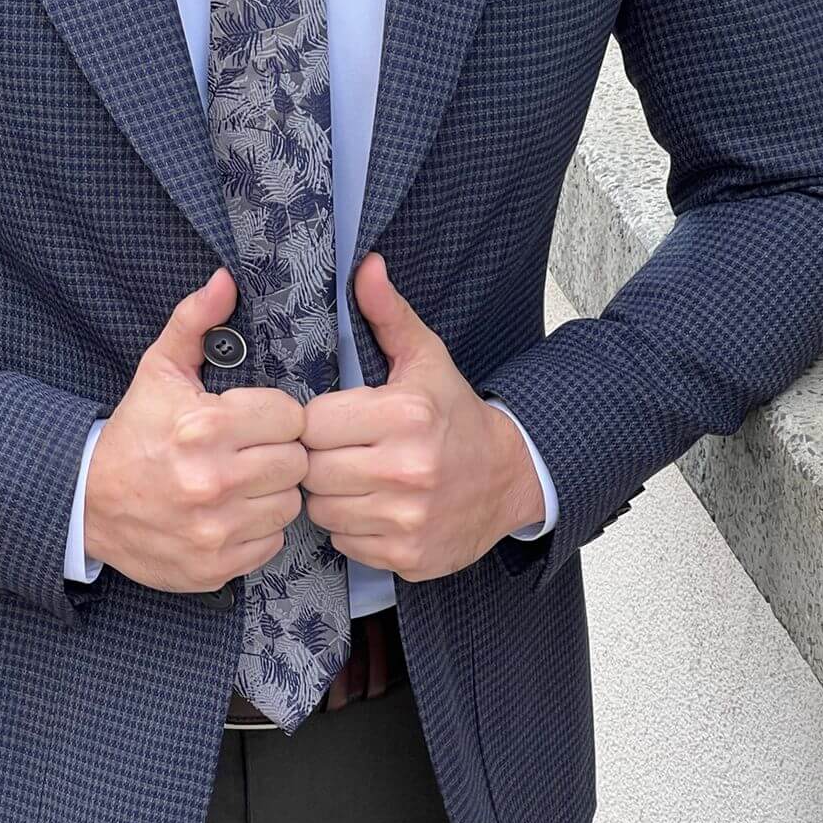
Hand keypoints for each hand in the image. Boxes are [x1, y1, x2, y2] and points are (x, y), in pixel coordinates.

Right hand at [84, 267, 307, 594]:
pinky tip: (231, 514)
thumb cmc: (134, 432)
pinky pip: (271, 544)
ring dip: (272, 493)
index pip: (291, 417)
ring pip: (289, 505)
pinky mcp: (216, 566)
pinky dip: (258, 530)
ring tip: (242, 483)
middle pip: (296, 463)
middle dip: (278, 453)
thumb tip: (227, 279)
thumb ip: (195, 322)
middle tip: (250, 451)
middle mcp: (213, 481)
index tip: (254, 420)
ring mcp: (215, 529)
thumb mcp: (159, 371)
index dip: (275, 416)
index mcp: (205, 426)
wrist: (86, 504)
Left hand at [300, 253, 544, 579]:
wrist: (510, 477)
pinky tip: (374, 506)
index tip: (332, 422)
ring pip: (323, 510)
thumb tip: (364, 266)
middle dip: (318, 460)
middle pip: (312, 470)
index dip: (313, 423)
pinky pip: (345, 543)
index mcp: (405, 416)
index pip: (311, 424)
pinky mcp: (409, 556)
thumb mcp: (425, 359)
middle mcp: (406, 470)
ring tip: (356, 477)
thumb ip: (388, 315)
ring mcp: (408, 518)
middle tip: (341, 451)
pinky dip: (352, 528)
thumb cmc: (456, 416)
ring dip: (330, 496)